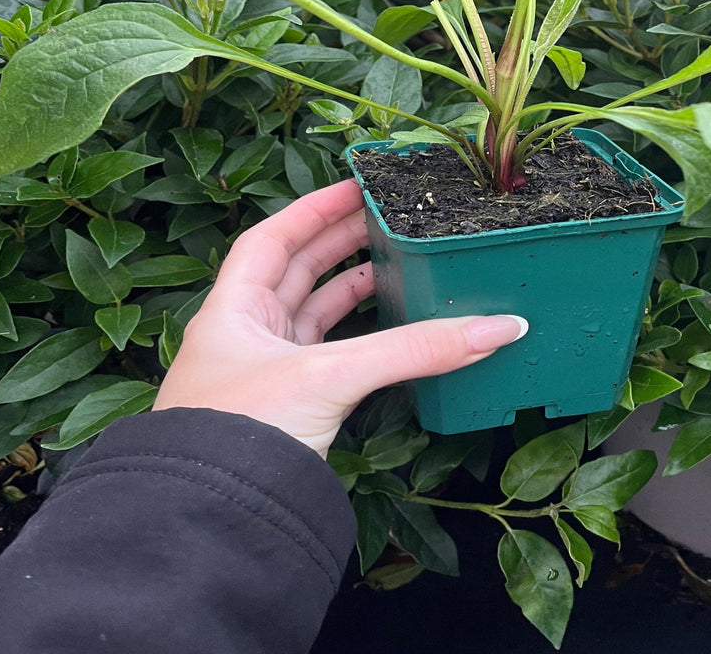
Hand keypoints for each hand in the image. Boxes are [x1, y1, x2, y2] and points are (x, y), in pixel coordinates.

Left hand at [154, 180, 526, 456]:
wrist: (214, 524)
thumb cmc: (240, 439)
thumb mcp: (331, 377)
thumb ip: (415, 351)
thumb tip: (496, 328)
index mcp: (232, 310)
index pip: (272, 238)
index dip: (313, 208)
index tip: (356, 186)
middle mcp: (245, 336)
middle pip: (297, 270)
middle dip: (342, 242)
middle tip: (388, 217)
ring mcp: (267, 374)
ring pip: (316, 314)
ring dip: (355, 289)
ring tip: (400, 264)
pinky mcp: (291, 410)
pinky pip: (332, 356)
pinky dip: (363, 339)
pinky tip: (393, 330)